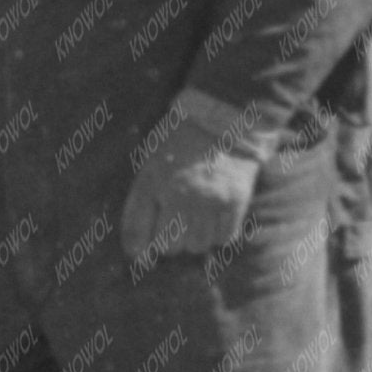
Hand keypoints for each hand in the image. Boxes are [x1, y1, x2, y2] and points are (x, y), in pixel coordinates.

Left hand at [121, 100, 260, 270]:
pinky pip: (223, 238)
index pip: (137, 232)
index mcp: (153, 181)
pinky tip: (215, 215)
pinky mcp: (235, 202)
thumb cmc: (180, 142)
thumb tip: (137, 253)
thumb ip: (140, 204)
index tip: (142, 251)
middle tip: (176, 221)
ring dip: (194, 238)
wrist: (223, 119)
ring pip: (197, 246)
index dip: (138, 247)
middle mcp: (180, 194)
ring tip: (196, 217)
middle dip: (169, 239)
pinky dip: (218, 233)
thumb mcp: (150, 163)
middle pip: (170, 246)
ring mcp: (209, 199)